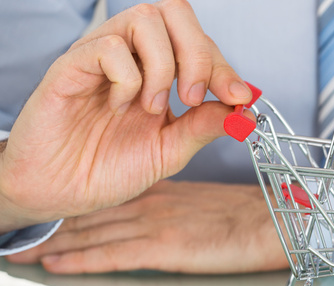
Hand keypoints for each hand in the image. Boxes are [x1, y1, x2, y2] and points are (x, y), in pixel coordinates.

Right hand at [0, 0, 252, 232]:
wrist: (61, 192)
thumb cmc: (108, 168)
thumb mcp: (170, 150)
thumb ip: (204, 126)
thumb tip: (244, 108)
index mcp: (159, 72)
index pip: (199, 42)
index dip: (224, 66)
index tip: (239, 97)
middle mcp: (134, 57)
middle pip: (175, 12)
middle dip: (198, 54)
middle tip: (192, 98)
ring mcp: (102, 57)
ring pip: (145, 19)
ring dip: (162, 67)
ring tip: (152, 107)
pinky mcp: (72, 66)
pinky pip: (109, 47)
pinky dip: (127, 79)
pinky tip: (118, 108)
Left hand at [6, 181, 288, 273]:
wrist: (279, 221)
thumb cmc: (258, 214)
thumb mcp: (218, 205)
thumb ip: (190, 208)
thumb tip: (176, 219)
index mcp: (169, 192)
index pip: (112, 198)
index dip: (79, 205)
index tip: (53, 213)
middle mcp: (156, 205)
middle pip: (94, 214)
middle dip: (55, 225)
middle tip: (21, 233)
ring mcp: (158, 224)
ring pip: (94, 234)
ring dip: (56, 243)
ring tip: (22, 253)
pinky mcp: (166, 247)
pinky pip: (113, 255)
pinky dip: (80, 260)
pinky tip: (55, 266)